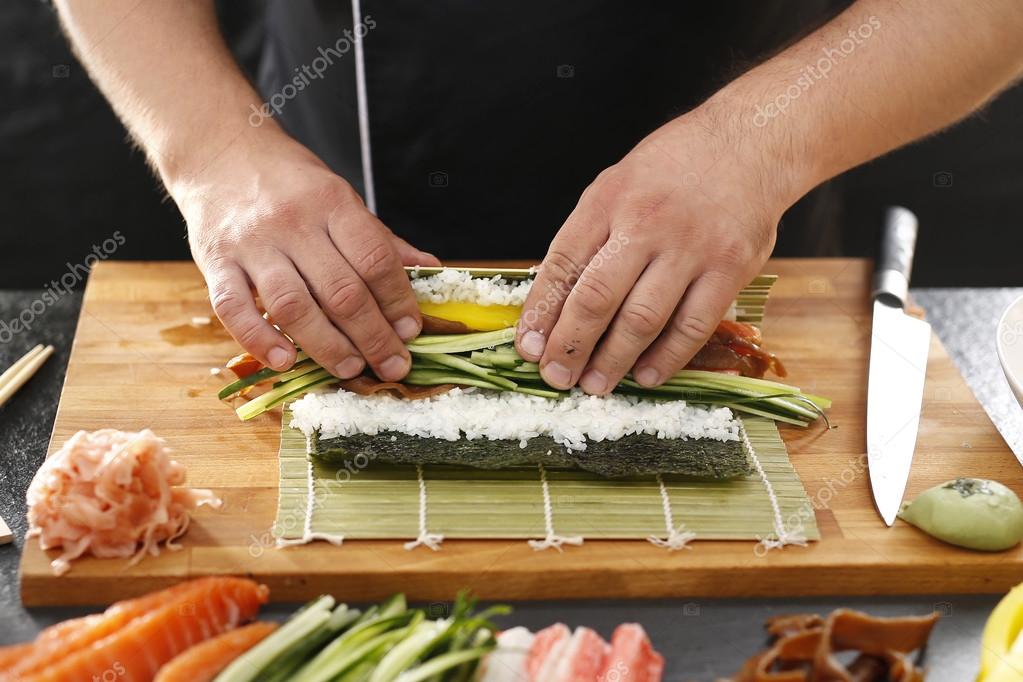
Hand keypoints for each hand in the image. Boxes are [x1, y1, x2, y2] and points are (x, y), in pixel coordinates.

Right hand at [177, 134, 438, 379]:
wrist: (221, 152)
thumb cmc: (290, 183)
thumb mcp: (341, 199)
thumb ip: (381, 241)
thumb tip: (432, 271)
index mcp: (332, 203)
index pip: (375, 260)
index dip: (398, 302)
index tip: (411, 331)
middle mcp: (292, 223)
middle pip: (341, 292)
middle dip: (374, 337)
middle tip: (393, 366)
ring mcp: (250, 244)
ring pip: (293, 307)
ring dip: (327, 346)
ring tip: (351, 369)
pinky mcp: (214, 262)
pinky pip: (234, 309)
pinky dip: (259, 340)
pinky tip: (284, 362)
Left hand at [515, 105, 799, 393]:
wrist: (749, 143)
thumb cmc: (672, 170)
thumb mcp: (616, 185)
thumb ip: (588, 237)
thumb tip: (554, 301)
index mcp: (608, 201)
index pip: (562, 265)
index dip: (541, 313)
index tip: (527, 347)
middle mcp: (645, 224)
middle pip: (596, 298)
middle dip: (570, 346)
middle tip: (556, 377)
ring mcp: (690, 248)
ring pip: (641, 319)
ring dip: (613, 360)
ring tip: (595, 385)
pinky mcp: (729, 268)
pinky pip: (692, 326)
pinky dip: (666, 358)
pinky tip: (646, 375)